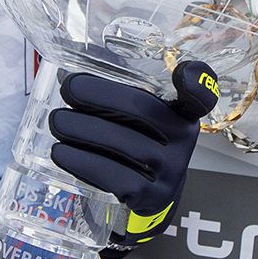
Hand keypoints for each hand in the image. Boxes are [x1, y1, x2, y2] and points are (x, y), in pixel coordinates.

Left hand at [49, 60, 219, 254]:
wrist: (151, 192)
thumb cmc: (138, 138)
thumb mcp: (140, 113)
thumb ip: (118, 84)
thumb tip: (67, 62)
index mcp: (183, 111)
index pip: (200, 95)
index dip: (196, 84)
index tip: (181, 73)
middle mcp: (183, 139)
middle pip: (141, 109)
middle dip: (98, 95)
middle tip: (68, 88)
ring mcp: (170, 170)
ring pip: (123, 144)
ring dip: (82, 129)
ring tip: (57, 121)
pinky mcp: (150, 195)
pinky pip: (113, 176)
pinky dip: (82, 162)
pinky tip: (61, 152)